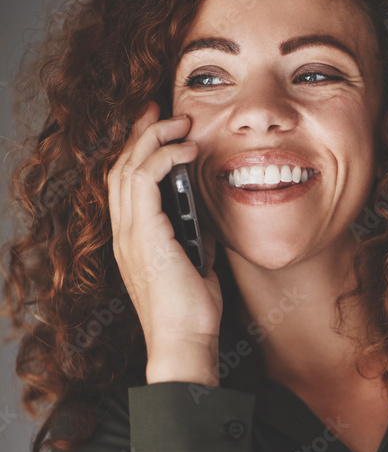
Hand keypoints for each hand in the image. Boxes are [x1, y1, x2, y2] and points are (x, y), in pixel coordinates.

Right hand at [107, 101, 222, 378]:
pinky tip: (187, 150)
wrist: (186, 341)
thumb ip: (193, 236)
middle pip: (120, 166)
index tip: (159, 127)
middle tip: (162, 110)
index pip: (126, 182)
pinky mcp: (143, 234)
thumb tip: (203, 215)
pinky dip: (164, 158)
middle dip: (141, 132)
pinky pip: (145, 180)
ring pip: (128, 167)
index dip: (138, 149)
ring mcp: (129, 233)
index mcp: (132, 239)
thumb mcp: (196, 263)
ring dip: (154, 138)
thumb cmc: (192, 311)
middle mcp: (123, 232)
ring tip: (179, 123)